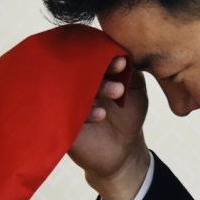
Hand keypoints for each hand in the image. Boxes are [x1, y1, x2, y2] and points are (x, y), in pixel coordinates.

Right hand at [69, 56, 150, 199]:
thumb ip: (131, 67)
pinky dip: (86, 112)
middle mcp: (77, 84)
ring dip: (97, 87)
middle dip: (101, 66)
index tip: (123, 60)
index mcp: (92, 72)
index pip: (92, 55)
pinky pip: (69, 113)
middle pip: (81, 67)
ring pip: (75, 88)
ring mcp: (69, 103)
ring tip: (118, 92)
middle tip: (120, 68)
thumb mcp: (134, 87)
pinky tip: (101, 114)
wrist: (123, 152)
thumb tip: (128, 48)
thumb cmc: (128, 115)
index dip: (105, 54)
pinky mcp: (64, 123)